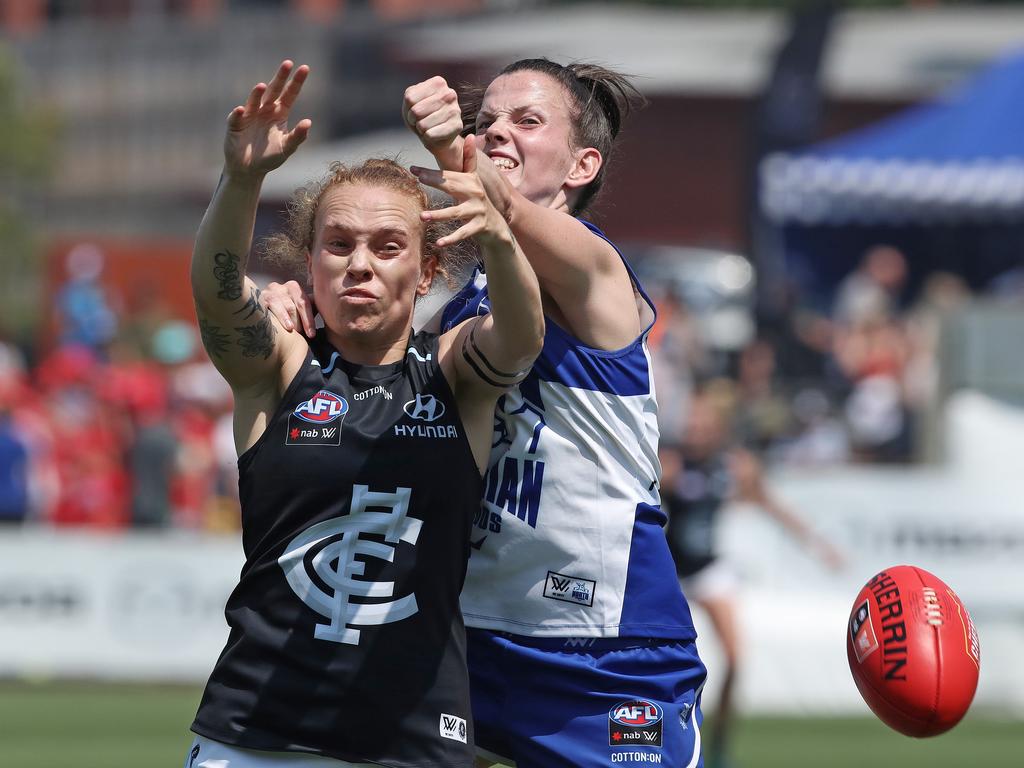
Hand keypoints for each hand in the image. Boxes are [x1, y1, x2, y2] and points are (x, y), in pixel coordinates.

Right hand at [224, 60, 310, 179]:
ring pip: (254, 101)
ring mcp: (249, 115)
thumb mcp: (287, 148)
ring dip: (256, 94)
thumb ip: (298, 136)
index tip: (305, 68)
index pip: (289, 94)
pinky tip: (241, 110)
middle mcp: (264, 110)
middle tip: (288, 63)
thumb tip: (308, 122)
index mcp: (279, 113)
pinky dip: (238, 114)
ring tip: (260, 86)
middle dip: (280, 77)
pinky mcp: (235, 124)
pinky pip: (236, 118)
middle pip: (273, 90)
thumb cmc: (270, 157)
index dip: (296, 82)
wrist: (249, 169)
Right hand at [261, 280, 315, 336]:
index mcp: (294, 288)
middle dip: (298, 322)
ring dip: (288, 321)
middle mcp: (281, 287)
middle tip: (301, 335)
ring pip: (281, 307)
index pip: (304, 304)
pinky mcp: (258, 298)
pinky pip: (267, 308)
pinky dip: (275, 317)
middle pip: (292, 306)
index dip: (308, 320)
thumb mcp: (298, 308)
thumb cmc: (286, 310)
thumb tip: (329, 315)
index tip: (311, 335)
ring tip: (291, 331)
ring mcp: (269, 292)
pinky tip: (277, 325)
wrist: (259, 306)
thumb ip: (310, 309)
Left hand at [403, 76, 463, 169]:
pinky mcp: (457, 126)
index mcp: (438, 83)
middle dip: (414, 120)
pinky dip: (428, 138)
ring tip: (428, 126)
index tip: (416, 110)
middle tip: (422, 120)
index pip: (410, 99)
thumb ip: (411, 100)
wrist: (437, 134)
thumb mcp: (410, 103)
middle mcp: (449, 93)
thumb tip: (419, 113)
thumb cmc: (422, 116)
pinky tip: (435, 134)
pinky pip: (430, 135)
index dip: (408, 109)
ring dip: (421, 130)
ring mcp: (455, 110)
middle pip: (416, 111)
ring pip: (423, 125)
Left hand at [411, 135, 513, 252]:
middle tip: (418, 180)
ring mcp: (477, 211)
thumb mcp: (474, 180)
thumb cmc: (478, 200)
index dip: (431, 172)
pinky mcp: (479, 227)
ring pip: (456, 213)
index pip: (448, 175)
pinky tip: (438, 243)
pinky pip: (462, 233)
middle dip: (435, 182)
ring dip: (439, 215)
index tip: (413, 170)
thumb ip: (469, 160)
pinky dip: (451, 239)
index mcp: (470, 181)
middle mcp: (475, 194)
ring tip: (422, 217)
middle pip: (452, 187)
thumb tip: (469, 135)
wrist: (496, 225)